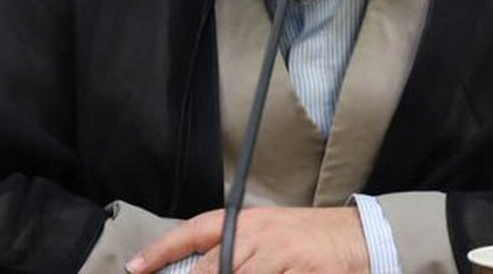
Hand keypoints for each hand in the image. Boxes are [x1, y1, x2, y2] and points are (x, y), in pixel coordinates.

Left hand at [126, 206, 369, 273]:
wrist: (357, 239)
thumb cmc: (307, 240)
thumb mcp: (267, 236)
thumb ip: (233, 251)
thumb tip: (197, 269)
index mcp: (247, 222)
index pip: (195, 231)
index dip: (162, 249)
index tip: (135, 267)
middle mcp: (259, 237)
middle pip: (211, 267)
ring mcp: (281, 257)